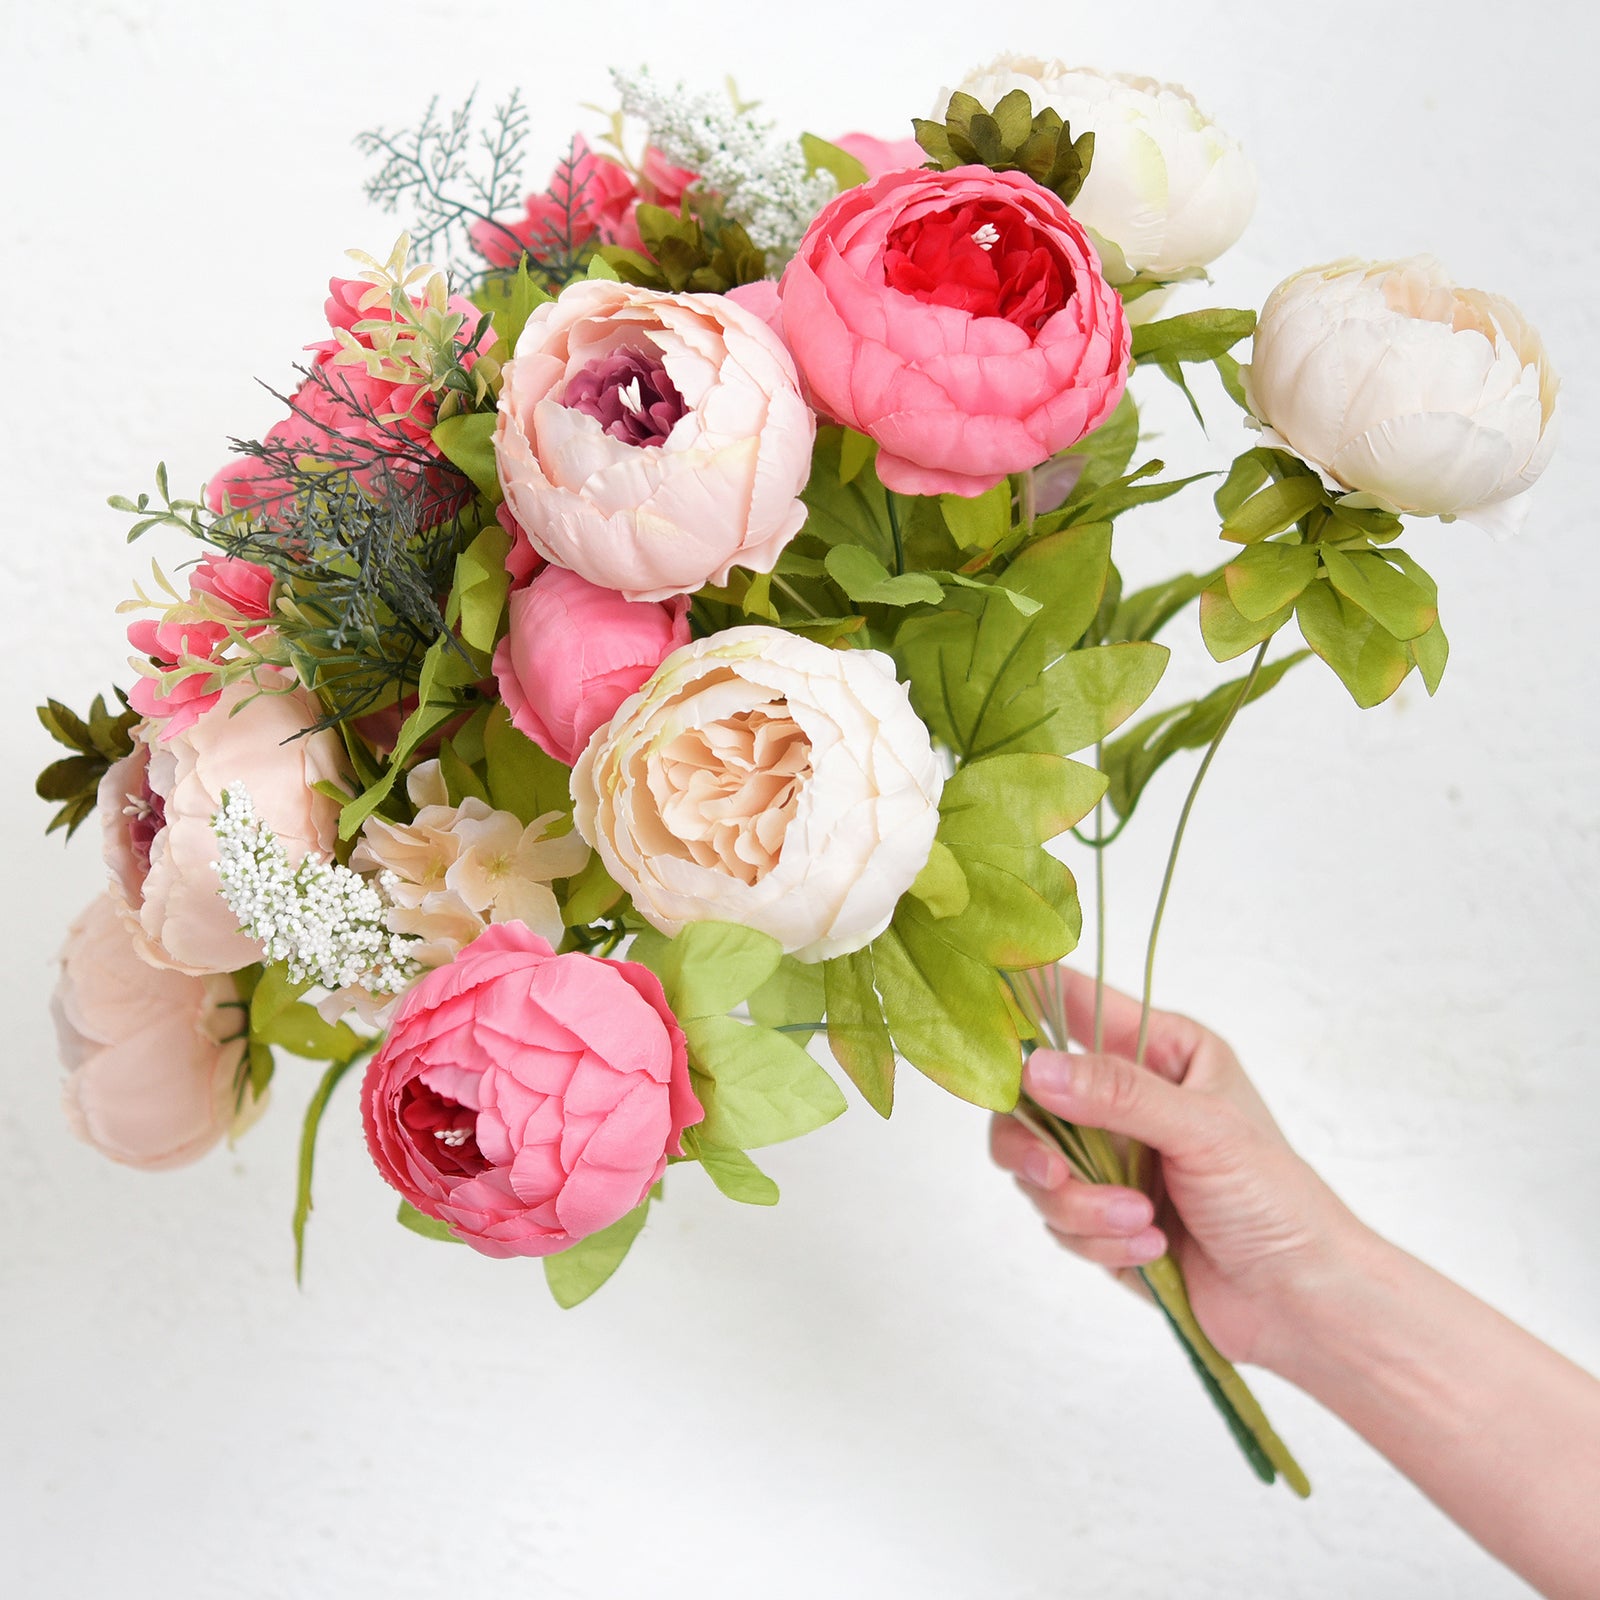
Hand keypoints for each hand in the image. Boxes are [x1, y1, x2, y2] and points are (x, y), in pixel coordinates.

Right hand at [990, 970, 1363, 1370]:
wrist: (1301, 1305)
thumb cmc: (1277, 1199)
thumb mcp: (1204, 1130)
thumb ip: (1117, 1094)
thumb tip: (1031, 1068)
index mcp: (1159, 1051)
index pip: (1073, 1003)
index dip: (1021, 999)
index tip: (978, 1016)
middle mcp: (1124, 1100)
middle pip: (1028, 1100)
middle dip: (1036, 1147)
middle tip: (1052, 1175)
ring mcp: (1108, 1162)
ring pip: (1035, 1169)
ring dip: (1081, 1205)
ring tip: (1141, 1224)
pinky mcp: (1099, 1219)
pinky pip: (1058, 1221)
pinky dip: (1098, 1239)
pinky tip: (1152, 1250)